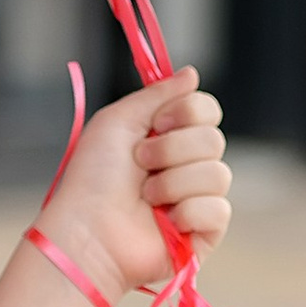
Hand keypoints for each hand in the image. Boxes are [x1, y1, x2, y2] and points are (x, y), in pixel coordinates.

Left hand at [0, 70, 231, 306]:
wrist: (86, 230)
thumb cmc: (92, 178)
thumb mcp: (118, 121)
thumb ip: (157, 93)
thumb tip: (193, 73)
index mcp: (168, 137)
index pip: (207, 110)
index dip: (188, 111)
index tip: (159, 122)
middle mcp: (186, 166)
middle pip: (214, 139)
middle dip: (172, 149)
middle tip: (139, 163)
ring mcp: (198, 199)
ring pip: (218, 173)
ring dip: (173, 183)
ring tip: (145, 197)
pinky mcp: (206, 233)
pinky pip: (219, 209)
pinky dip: (187, 212)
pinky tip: (164, 223)